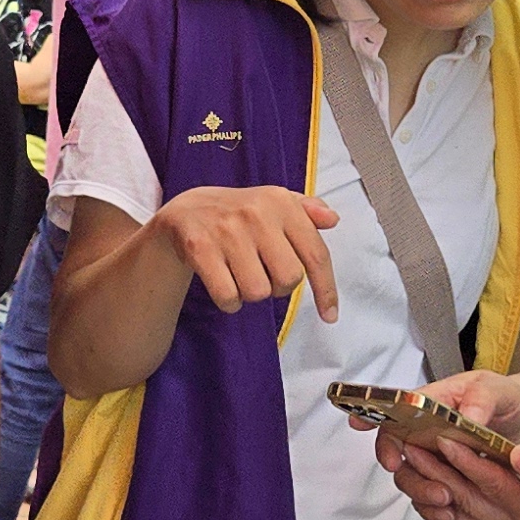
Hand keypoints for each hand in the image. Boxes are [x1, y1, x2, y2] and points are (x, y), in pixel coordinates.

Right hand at [151, 185, 339, 319]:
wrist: (186, 211)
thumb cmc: (240, 213)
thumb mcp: (274, 203)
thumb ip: (308, 211)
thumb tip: (332, 219)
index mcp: (281, 202)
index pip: (315, 254)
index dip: (326, 289)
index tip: (330, 316)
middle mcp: (256, 213)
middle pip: (289, 279)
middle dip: (279, 287)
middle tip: (263, 274)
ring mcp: (226, 230)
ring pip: (258, 292)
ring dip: (251, 294)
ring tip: (240, 275)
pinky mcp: (200, 248)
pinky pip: (228, 296)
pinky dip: (230, 302)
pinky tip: (224, 284)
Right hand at [373, 370, 519, 519]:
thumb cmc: (506, 399)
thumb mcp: (498, 391)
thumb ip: (482, 400)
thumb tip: (467, 416)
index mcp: (430, 403)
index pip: (392, 410)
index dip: (372, 419)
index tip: (365, 430)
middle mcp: (424, 431)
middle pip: (397, 453)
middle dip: (408, 474)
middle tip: (432, 486)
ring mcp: (434, 457)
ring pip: (411, 479)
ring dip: (422, 494)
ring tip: (447, 501)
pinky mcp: (446, 479)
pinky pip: (427, 499)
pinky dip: (434, 510)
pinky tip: (450, 512)